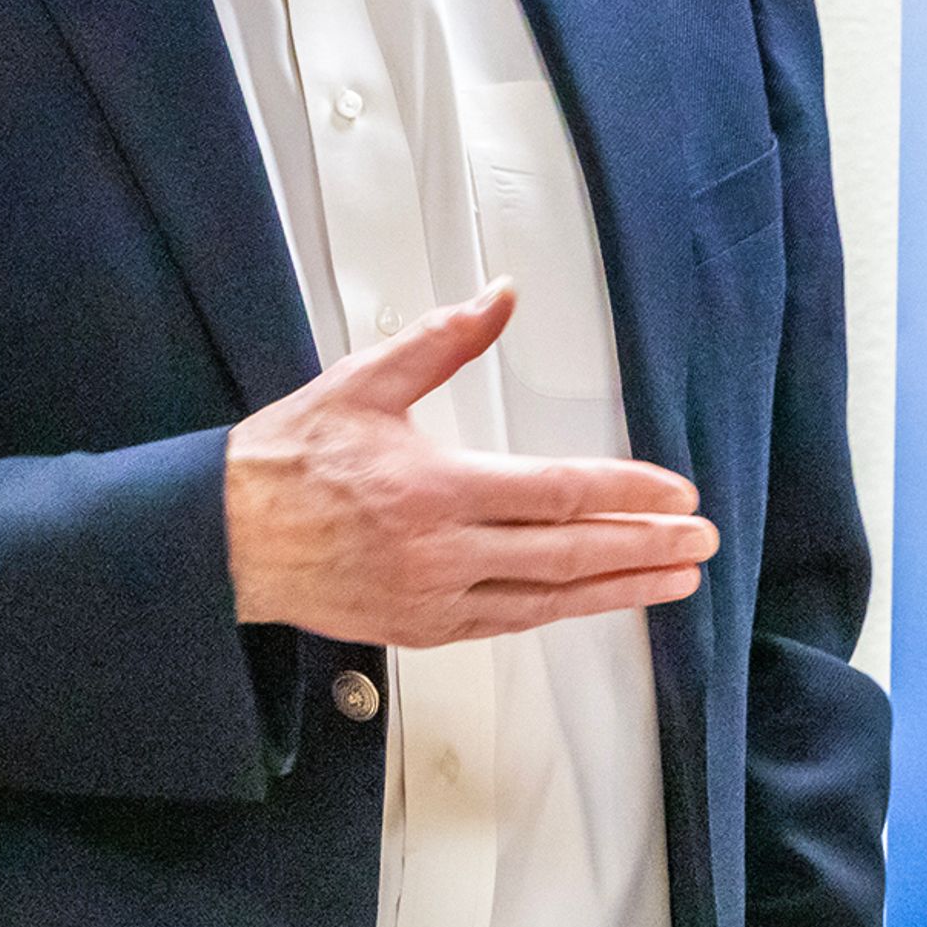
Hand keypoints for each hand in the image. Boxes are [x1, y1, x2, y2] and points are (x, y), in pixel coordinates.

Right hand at [222, 281, 713, 647]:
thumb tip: (501, 296)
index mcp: (433, 489)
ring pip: (549, 600)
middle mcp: (441, 553)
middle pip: (569, 554)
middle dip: (645, 547)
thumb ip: (444, 341)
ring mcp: (433, 600)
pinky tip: (596, 599)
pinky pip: (509, 622)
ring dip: (620, 588)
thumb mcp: (365, 382)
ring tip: (676, 578)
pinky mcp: (421, 630)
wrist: (226, 538)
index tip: (676, 494)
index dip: (626, 495)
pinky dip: (561, 611)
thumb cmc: (288, 460)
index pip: (557, 494)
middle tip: (701, 539)